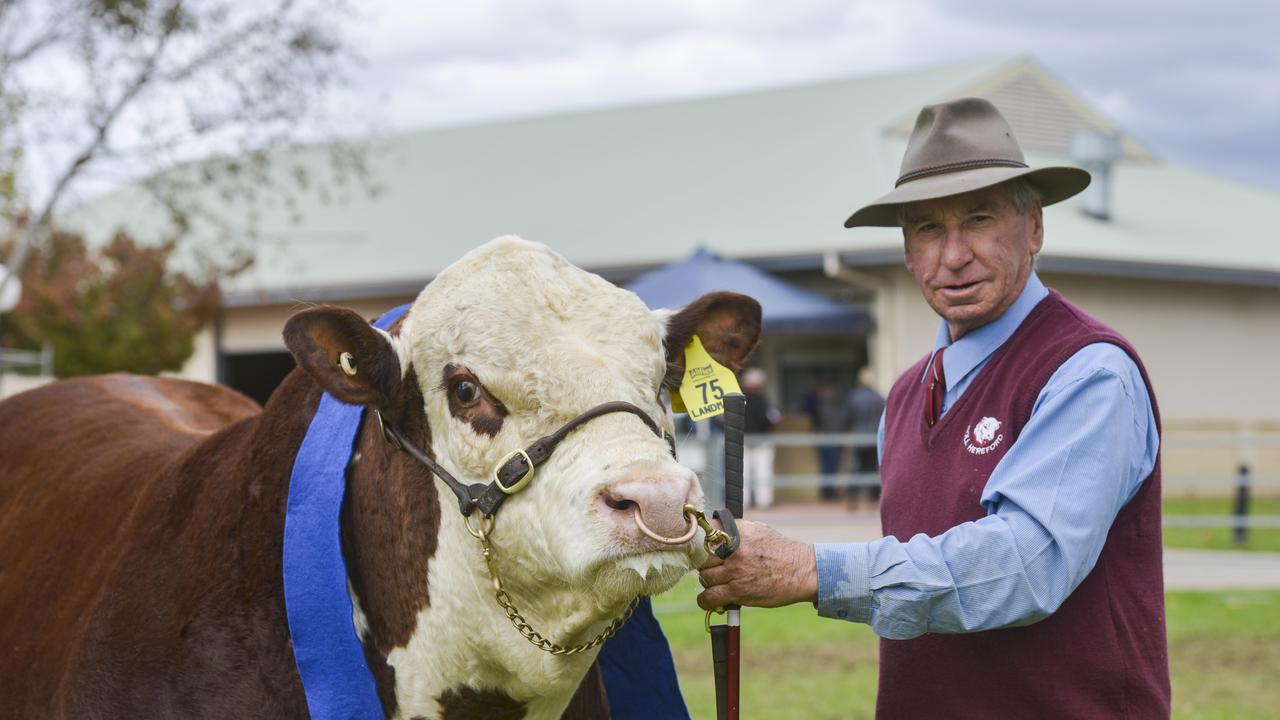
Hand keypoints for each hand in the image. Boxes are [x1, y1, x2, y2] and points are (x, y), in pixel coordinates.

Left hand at [696, 519, 817, 609]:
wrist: (802, 571)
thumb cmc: (780, 550)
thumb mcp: (758, 530)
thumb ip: (733, 529)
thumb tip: (711, 528)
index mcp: (737, 532)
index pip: (705, 533)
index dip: (698, 541)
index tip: (698, 547)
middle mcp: (734, 550)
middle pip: (701, 557)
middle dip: (704, 563)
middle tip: (710, 567)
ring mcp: (735, 571)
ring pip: (704, 577)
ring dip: (707, 581)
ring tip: (715, 582)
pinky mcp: (738, 592)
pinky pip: (709, 597)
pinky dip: (706, 600)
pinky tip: (709, 598)